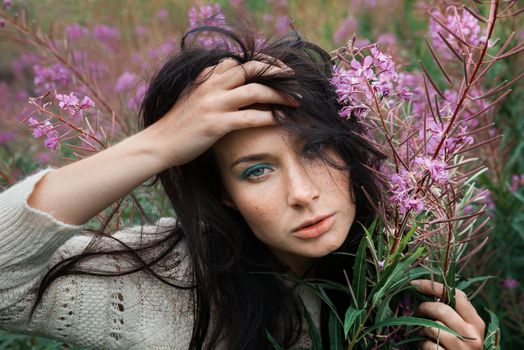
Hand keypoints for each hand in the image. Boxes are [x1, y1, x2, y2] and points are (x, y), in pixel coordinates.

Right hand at [142, 58, 299, 168]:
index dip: (262, 63)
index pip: (238, 62)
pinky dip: (269, 117)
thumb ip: (210, 88)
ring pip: (255, 91)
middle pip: (252, 69)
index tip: (278, 70)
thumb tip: (230, 85)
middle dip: (277, 73)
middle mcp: (211, 86)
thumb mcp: (192, 98)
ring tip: (295, 101)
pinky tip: (281, 119)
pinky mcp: (216, 124)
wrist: (159, 143)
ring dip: (280, 95)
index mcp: (206, 78)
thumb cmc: (178, 125)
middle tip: (295, 81)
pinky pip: (250, 117)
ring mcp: (214, 104)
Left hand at [411, 279, 484, 349]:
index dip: (433, 286)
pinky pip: (428, 345)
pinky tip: (426, 346)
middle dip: (424, 308)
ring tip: (423, 332)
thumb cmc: (456, 345)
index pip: (457, 295)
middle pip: (442, 309)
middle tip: (417, 311)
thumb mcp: (460, 327)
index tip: (414, 284)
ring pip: (433, 327)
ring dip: (421, 328)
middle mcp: (473, 335)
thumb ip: (450, 311)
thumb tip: (423, 288)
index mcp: (476, 322)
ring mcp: (462, 349)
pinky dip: (423, 344)